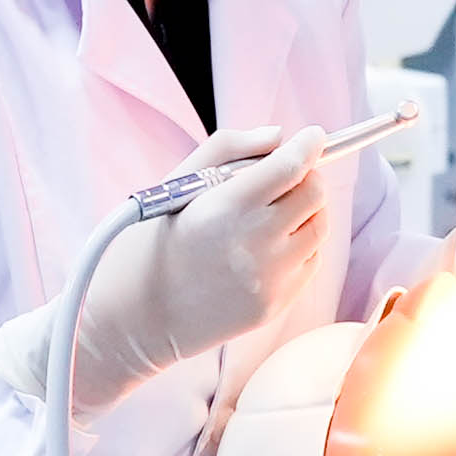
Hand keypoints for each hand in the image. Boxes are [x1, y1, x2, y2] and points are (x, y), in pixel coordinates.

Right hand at [67, 125, 334, 413]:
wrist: (135, 320)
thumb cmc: (150, 244)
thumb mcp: (175, 184)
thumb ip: (229, 149)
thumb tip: (279, 138)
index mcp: (224, 208)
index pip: (290, 166)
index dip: (309, 144)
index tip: (312, 136)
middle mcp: (253, 244)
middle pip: (314, 193)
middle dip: (306, 176)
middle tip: (286, 176)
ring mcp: (268, 280)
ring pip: (319, 227)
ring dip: (306, 211)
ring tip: (273, 212)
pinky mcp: (275, 306)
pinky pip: (310, 262)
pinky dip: (299, 245)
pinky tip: (267, 245)